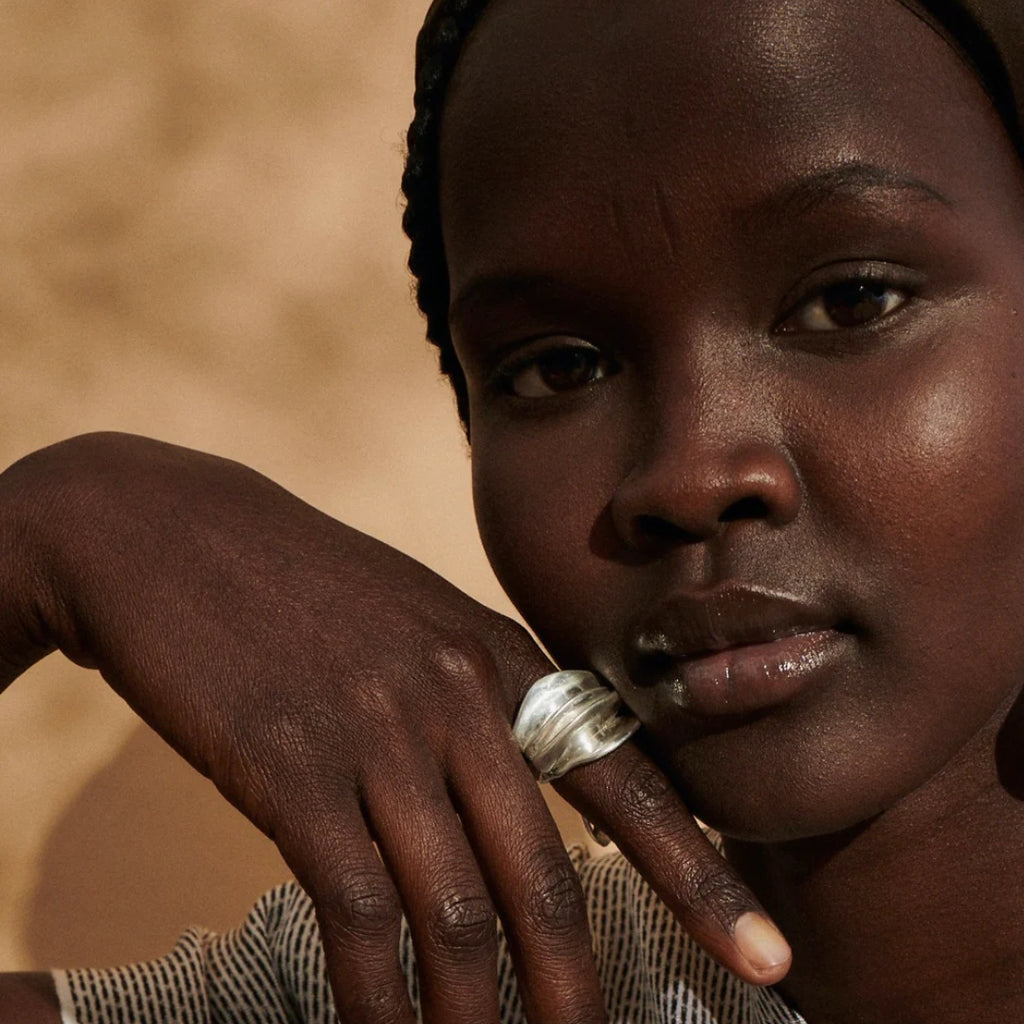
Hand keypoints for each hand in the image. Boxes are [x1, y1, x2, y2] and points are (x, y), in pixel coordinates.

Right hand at [0, 432, 788, 1023]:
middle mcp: (457, 696)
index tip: (764, 955)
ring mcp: (376, 733)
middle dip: (581, 989)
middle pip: (547, 875)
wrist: (178, 534)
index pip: (626, 780)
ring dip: (480, 1017)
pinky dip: (377, 998)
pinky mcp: (292, 769)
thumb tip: (524, 803)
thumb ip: (478, 704)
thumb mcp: (417, 623)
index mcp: (503, 657)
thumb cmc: (307, 586)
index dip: (701, 877)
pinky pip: (358, 914)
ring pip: (458, 912)